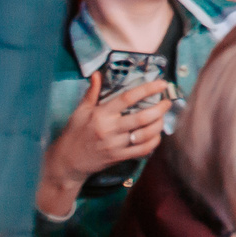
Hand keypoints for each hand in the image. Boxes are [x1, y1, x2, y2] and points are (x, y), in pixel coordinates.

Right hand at [40, 78, 172, 204]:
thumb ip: (91, 92)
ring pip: (145, 135)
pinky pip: (142, 150)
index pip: (127, 98)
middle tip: (168, 101)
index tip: (161, 83)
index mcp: (101, 114)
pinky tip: (157, 134)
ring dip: (159, 125)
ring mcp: (115, 145)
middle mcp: (109, 129)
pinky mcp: (119, 157)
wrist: (67, 162)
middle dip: (159, 109)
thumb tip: (97, 74)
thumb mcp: (80, 111)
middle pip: (141, 118)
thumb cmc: (74, 133)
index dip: (147, 89)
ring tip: (163, 116)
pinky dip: (154, 142)